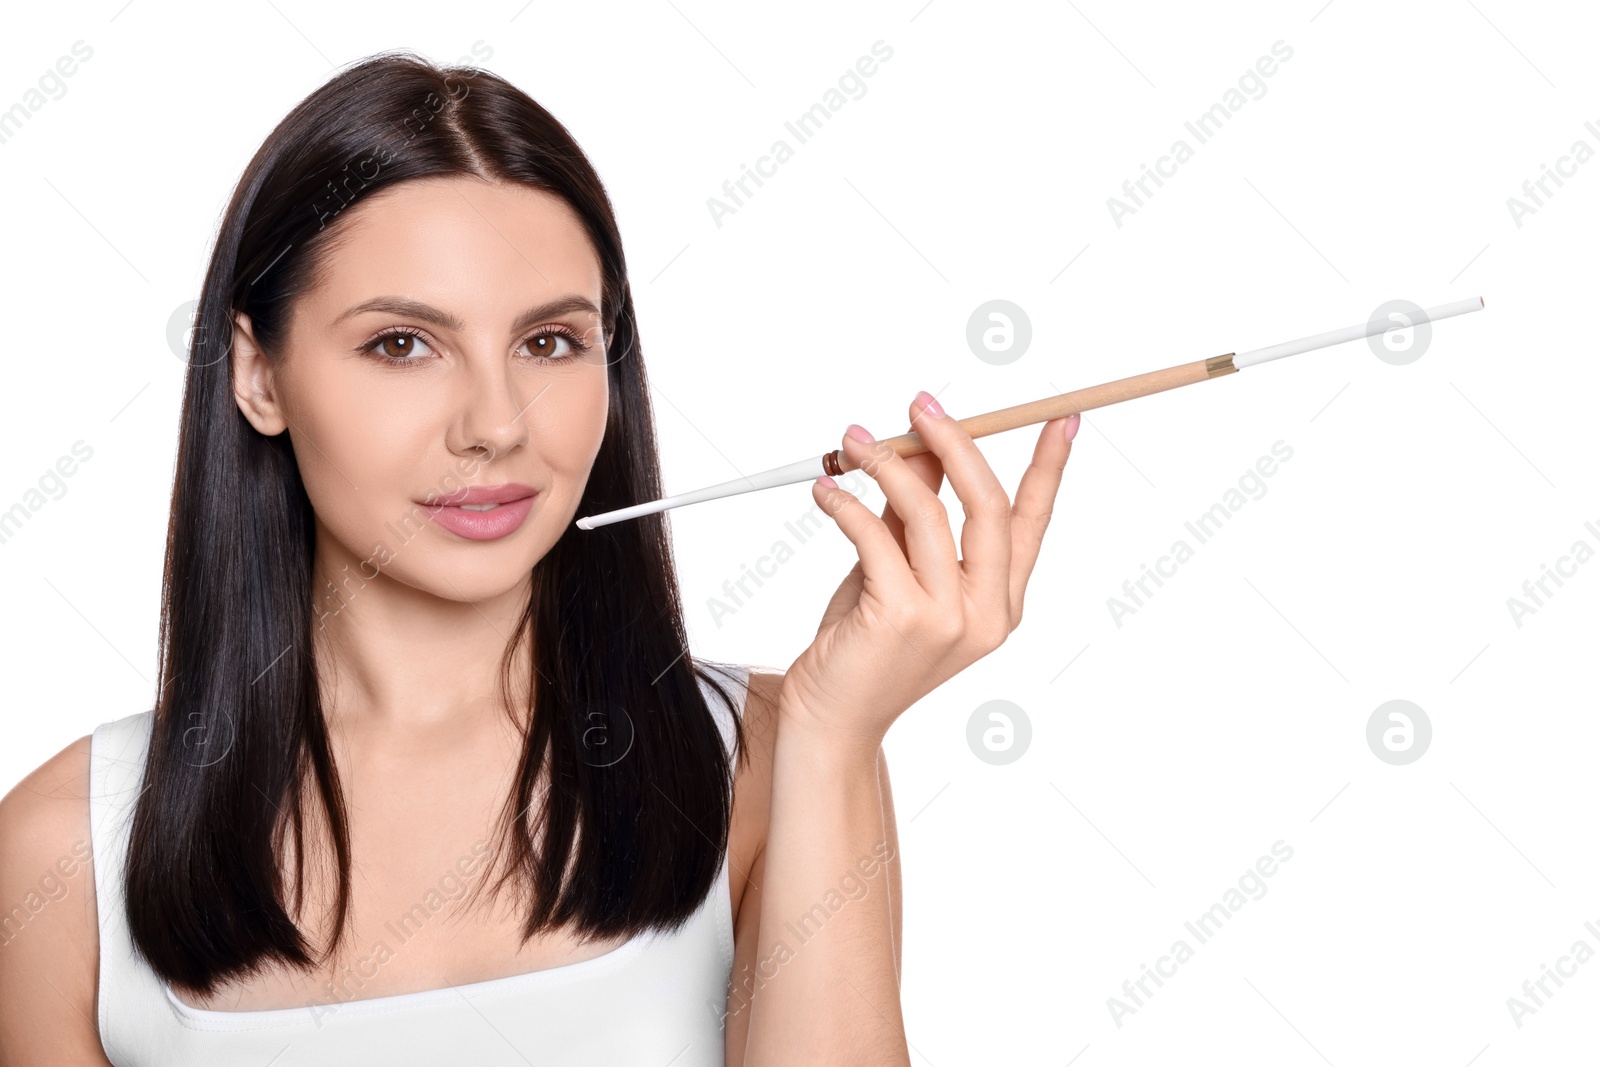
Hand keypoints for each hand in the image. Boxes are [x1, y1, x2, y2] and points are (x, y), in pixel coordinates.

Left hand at [779, 390, 1079, 751]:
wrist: (832, 718)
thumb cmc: (865, 646)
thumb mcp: (900, 570)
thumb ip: (918, 515)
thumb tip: (924, 445)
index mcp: (999, 603)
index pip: (1032, 521)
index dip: (1049, 467)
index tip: (1059, 419)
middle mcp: (985, 613)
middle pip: (988, 504)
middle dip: (956, 442)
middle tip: (921, 405)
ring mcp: (948, 619)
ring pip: (926, 511)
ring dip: (886, 465)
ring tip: (854, 443)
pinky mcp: (900, 617)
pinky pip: (874, 535)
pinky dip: (845, 503)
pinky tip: (825, 493)